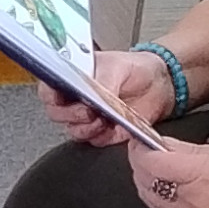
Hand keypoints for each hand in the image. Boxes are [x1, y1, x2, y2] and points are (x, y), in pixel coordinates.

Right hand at [49, 48, 175, 148]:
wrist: (160, 85)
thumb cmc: (136, 68)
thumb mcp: (117, 66)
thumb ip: (102, 81)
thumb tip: (92, 95)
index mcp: (72, 78)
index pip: (48, 89)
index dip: (50, 96)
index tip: (60, 98)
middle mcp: (76, 99)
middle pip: (57, 114)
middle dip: (72, 114)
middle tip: (89, 109)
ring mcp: (87, 118)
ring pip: (74, 131)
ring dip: (88, 127)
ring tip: (105, 117)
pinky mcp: (102, 133)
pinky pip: (94, 141)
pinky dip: (104, 135)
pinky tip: (114, 125)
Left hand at [130, 137, 208, 207]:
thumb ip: (194, 149)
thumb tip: (168, 145)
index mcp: (198, 174)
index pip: (150, 161)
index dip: (140, 148)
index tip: (142, 139)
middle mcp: (187, 198)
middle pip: (141, 180)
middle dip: (139, 162)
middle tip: (146, 150)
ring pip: (147, 197)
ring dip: (145, 180)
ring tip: (156, 167)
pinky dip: (157, 195)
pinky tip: (169, 186)